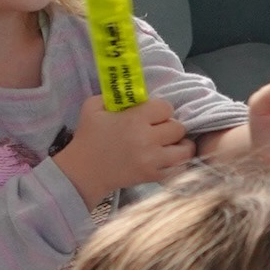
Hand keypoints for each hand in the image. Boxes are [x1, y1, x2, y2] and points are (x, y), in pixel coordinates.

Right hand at [55, 93, 192, 204]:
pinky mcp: (153, 176)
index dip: (160, 109)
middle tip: (159, 130)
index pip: (166, 107)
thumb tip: (134, 93)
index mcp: (134, 119)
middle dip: (170, 126)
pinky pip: (178, 169)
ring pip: (185, 150)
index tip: (152, 115)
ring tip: (171, 145)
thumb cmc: (88, 137)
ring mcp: (152, 160)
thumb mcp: (93, 107)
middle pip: (178, 127)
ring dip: (180, 145)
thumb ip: (114, 95)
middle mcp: (147, 139)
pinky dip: (177, 164)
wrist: (84, 171)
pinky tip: (168, 159)